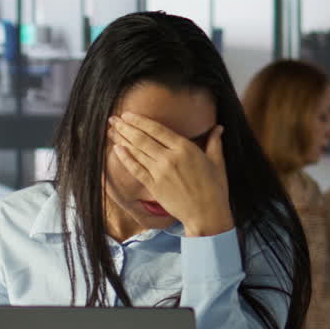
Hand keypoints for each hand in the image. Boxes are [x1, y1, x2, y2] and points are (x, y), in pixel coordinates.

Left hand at [107, 112, 232, 236]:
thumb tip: (218, 127)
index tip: (128, 114)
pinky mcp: (154, 186)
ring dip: (122, 139)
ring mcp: (160, 172)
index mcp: (185, 148)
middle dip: (126, 127)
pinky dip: (125, 158)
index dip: (140, 121)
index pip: (157, 129)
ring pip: (136, 151)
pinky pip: (136, 169)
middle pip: (142, 138)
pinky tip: (117, 149)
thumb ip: (214, 142)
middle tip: (113, 119)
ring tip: (111, 130)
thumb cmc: (215, 188)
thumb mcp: (217, 162)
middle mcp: (170, 157)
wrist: (206, 214)